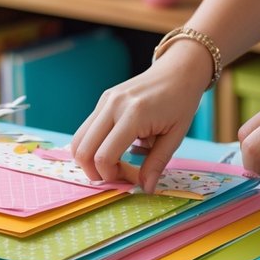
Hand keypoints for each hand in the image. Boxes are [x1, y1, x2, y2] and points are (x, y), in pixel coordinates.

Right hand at [71, 40, 213, 191]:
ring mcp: (104, 101)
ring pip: (78, 141)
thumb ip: (157, 164)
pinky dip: (93, 147)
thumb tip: (145, 188)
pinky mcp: (102, 100)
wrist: (178, 71)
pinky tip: (114, 149)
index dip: (112, 176)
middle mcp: (112, 106)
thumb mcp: (175, 136)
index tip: (132, 179)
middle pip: (83, 151)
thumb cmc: (181, 102)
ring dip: (90, 160)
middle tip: (118, 176)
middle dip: (96, 172)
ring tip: (114, 164)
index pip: (104, 156)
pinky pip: (86, 130)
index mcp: (133, 115)